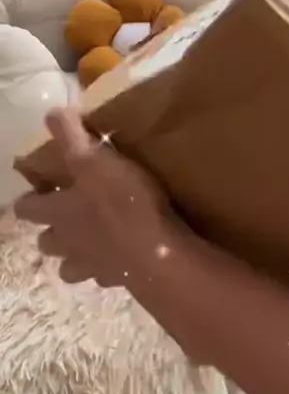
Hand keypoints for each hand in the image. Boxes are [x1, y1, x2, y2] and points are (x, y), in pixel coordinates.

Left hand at [15, 108, 175, 286]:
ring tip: (95, 237)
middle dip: (53, 229)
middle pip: (46, 242)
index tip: (42, 188)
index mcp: (57, 213)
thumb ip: (71, 135)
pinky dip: (108, 265)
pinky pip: (104, 274)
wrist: (157, 254)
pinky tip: (123, 252)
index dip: (30, 199)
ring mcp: (90, 266)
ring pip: (69, 266)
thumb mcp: (95, 159)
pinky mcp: (116, 280)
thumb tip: (51, 113)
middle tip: (70, 212)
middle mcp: (67, 243)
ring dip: (76, 253)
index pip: (26, 209)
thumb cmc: (122, 203)